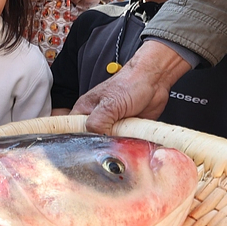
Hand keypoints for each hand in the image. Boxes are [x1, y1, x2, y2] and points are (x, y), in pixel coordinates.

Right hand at [71, 40, 191, 133]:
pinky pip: (123, 141)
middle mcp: (97, 118)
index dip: (76, 139)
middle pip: (91, 139)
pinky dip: (129, 141)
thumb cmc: (129, 83)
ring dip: (117, 142)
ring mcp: (111, 124)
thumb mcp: (109, 105)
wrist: (154, 80)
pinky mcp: (125, 129)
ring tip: (123, 134)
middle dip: (101, 143)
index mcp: (84, 110)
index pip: (72, 130)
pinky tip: (132, 136)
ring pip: (109, 142)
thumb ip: (96, 123)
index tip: (87, 145)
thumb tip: (95, 139)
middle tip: (110, 140)